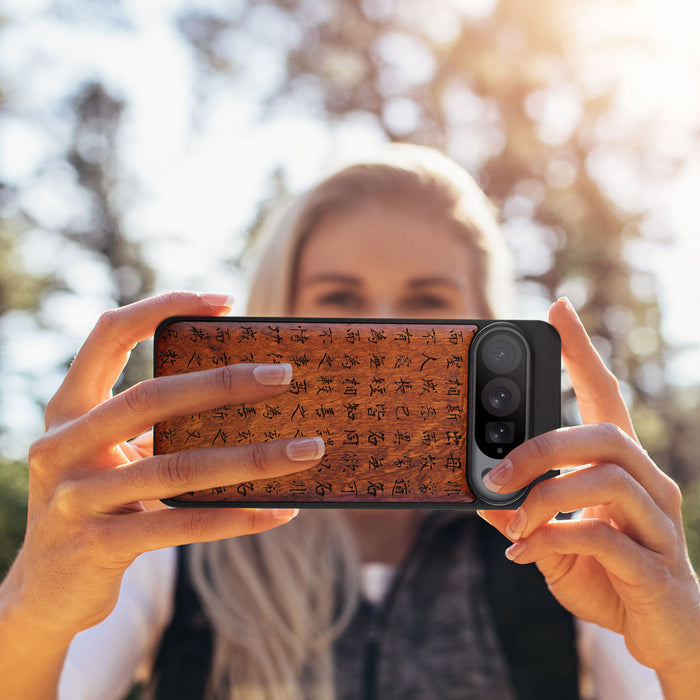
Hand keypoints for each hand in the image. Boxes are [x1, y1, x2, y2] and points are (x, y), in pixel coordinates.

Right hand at [3, 292, 324, 639]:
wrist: (45, 590)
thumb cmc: (97, 503)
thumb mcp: (111, 455)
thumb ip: (155, 426)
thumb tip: (248, 399)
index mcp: (68, 409)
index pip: (108, 334)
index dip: (162, 307)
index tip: (225, 301)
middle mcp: (62, 446)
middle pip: (151, 398)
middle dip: (223, 383)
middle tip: (284, 375)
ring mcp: (76, 498)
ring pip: (177, 468)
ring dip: (252, 458)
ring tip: (307, 449)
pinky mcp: (99, 546)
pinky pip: (182, 525)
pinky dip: (237, 517)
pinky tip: (280, 511)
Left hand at [478, 298, 699, 691]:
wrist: (664, 635)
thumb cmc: (609, 576)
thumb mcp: (553, 540)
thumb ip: (523, 515)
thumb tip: (480, 495)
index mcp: (622, 468)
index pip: (605, 395)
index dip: (582, 352)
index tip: (558, 309)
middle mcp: (649, 484)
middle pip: (604, 434)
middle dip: (541, 447)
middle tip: (495, 472)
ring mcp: (659, 524)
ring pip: (607, 479)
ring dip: (545, 497)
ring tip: (512, 522)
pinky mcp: (657, 567)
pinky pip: (604, 538)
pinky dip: (553, 540)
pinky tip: (524, 554)